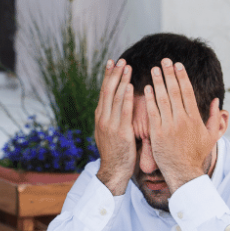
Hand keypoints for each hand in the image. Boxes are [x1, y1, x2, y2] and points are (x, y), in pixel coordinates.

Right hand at [94, 59, 135, 195]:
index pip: (104, 92)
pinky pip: (123, 111)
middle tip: (119, 59)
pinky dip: (125, 98)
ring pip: (114, 98)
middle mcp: (102, 119)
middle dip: (113, 74)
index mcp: (100, 117)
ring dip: (120, 80)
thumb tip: (119, 106)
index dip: (108, 76)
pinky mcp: (120, 132)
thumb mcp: (111, 133)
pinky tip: (129, 86)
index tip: (112, 62)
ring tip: (126, 66)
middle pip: (107, 91)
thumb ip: (114, 118)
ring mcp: (109, 125)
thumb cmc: (117, 153)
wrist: (113, 172)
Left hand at [144, 59, 213, 192]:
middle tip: (164, 60)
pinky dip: (150, 100)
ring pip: (163, 99)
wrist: (184, 172)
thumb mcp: (210, 136)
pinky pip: (152, 113)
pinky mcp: (158, 134)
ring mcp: (169, 126)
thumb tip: (216, 101)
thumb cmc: (196, 155)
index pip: (187, 92)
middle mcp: (182, 120)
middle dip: (169, 74)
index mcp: (195, 118)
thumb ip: (213, 118)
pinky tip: (146, 89)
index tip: (178, 65)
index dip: (182, 77)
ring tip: (153, 70)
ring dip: (158, 82)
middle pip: (175, 91)